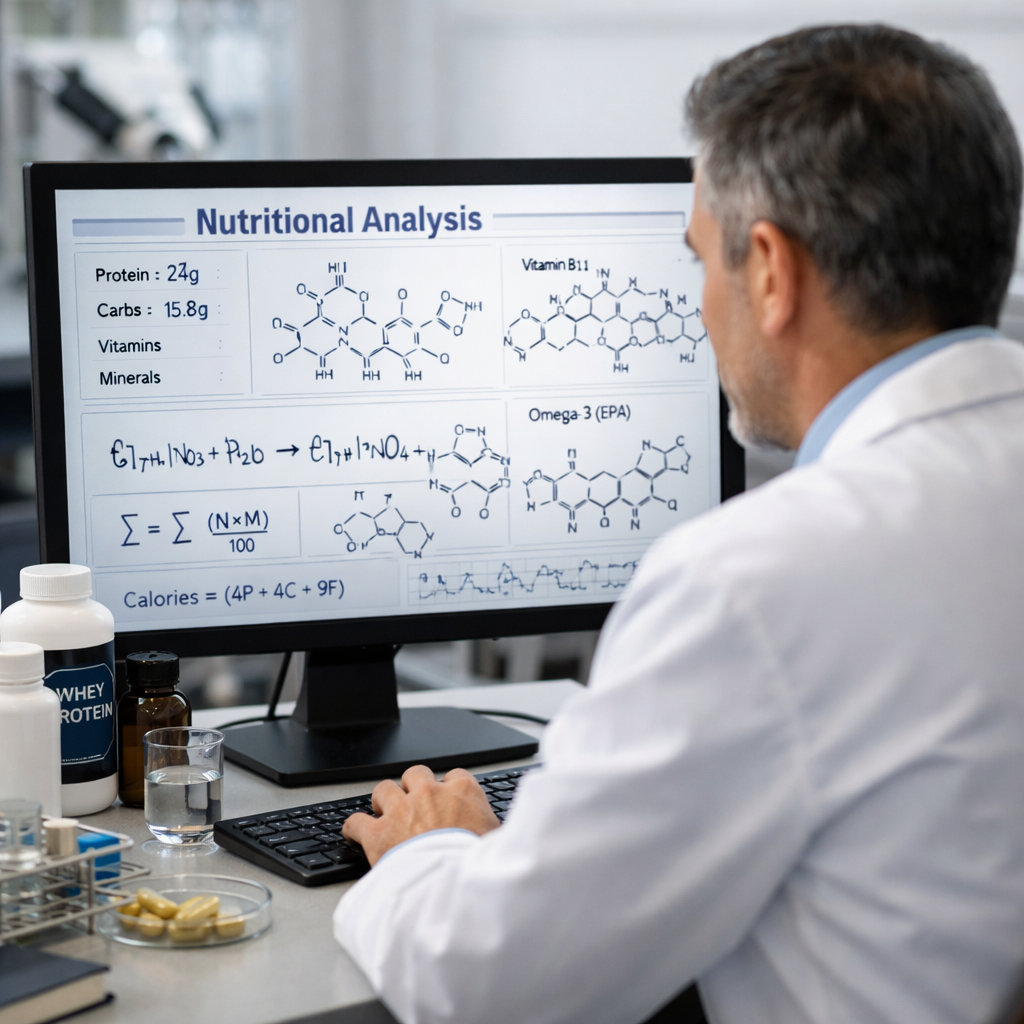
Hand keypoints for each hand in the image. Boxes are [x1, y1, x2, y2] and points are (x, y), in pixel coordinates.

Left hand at [342, 765, 500, 865]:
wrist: (455, 884)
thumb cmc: (481, 864)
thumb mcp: (500, 840)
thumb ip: (495, 828)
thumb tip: (503, 836)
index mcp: (462, 791)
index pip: (454, 776)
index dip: (448, 788)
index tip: (447, 800)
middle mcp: (429, 793)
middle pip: (415, 774)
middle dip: (412, 787)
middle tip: (414, 805)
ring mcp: (401, 810)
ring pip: (383, 789)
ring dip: (383, 801)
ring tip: (385, 813)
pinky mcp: (378, 833)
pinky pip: (356, 821)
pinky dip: (354, 827)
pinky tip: (355, 833)